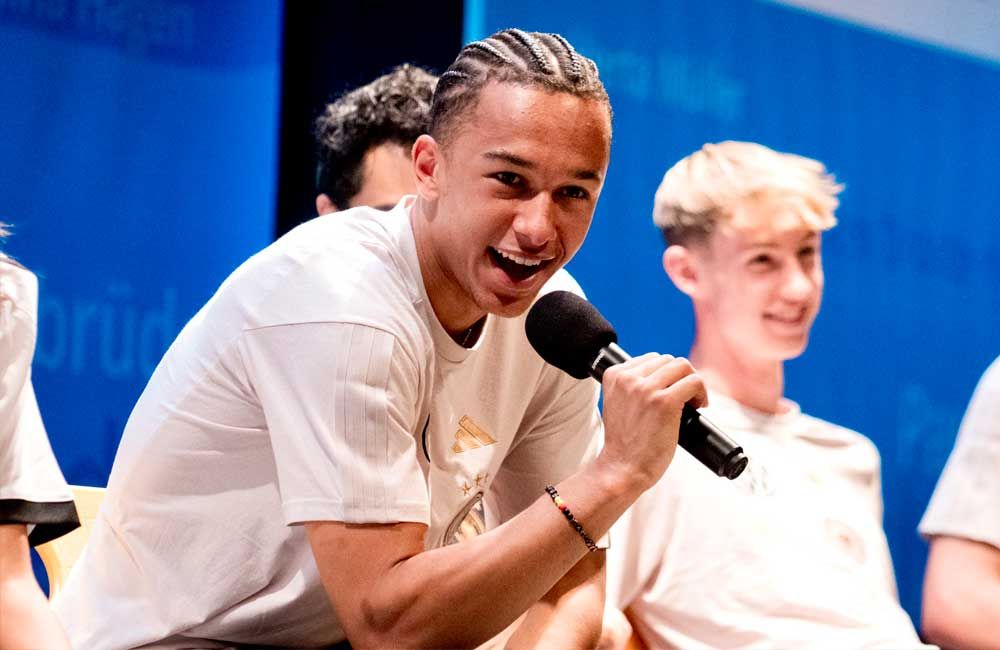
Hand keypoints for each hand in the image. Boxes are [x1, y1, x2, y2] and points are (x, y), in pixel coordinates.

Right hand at [597, 353, 706, 489]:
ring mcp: (646, 389)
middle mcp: (628, 378)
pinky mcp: (664, 402)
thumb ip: (632, 386)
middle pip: (668, 360)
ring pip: (683, 367)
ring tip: (693, 402)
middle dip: (680, 377)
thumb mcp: (618, 403)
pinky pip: (694, 382)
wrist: (622, 468)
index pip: (651, 358)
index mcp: (615, 375)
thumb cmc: (624, 442)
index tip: (669, 391)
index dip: (666, 375)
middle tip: (685, 398)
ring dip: (693, 382)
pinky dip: (702, 393)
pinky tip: (698, 407)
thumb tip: (665, 375)